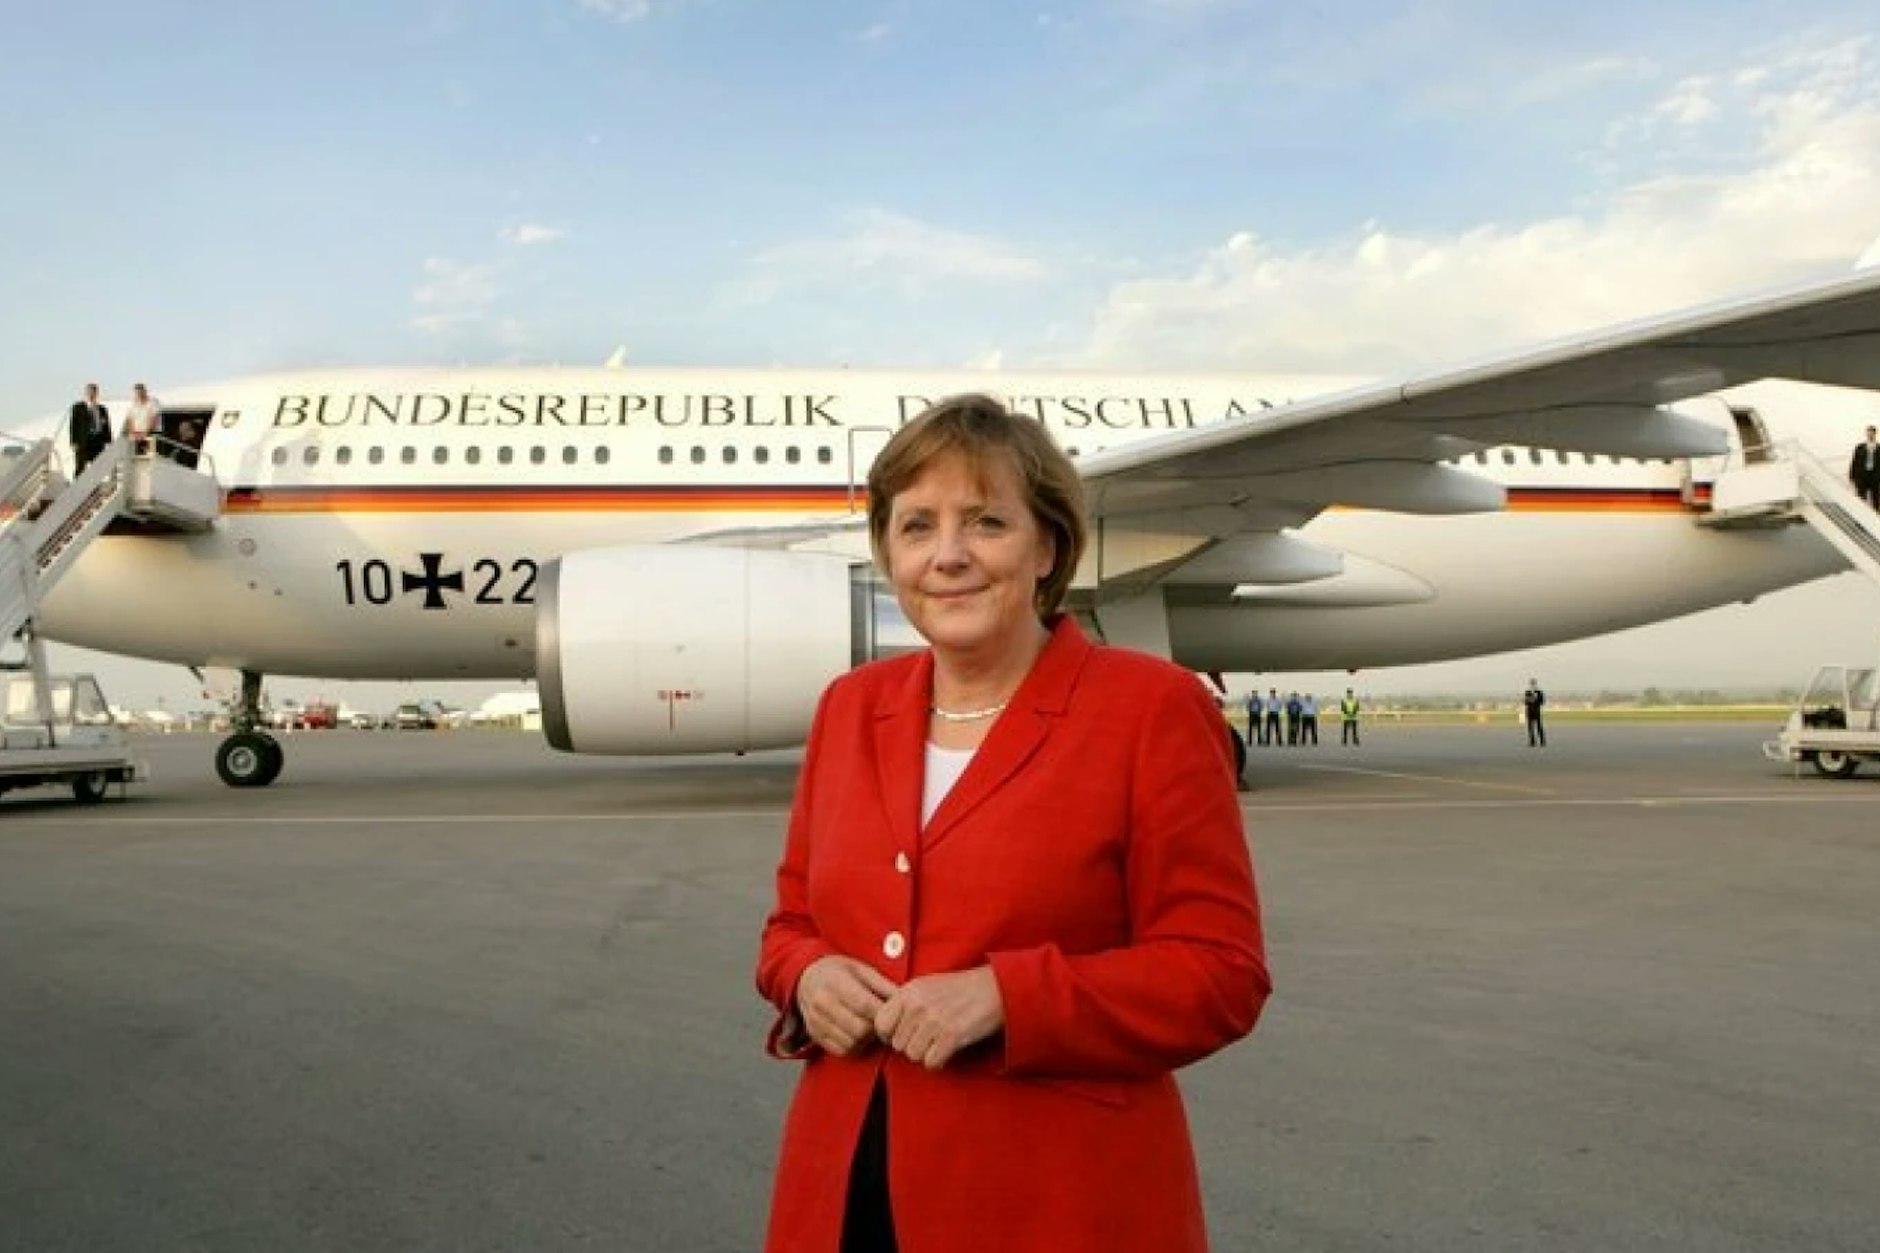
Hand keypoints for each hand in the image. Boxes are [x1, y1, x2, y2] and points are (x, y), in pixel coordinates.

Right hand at [795, 956, 898, 1056]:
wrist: (806, 977)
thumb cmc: (839, 971)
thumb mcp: (861, 969)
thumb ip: (882, 985)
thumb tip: (906, 999)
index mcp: (835, 983)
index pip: (864, 1005)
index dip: (884, 1014)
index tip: (895, 1014)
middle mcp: (823, 1004)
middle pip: (860, 1028)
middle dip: (877, 1028)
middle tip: (883, 1021)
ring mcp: (816, 1021)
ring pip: (852, 1042)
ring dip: (867, 1039)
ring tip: (870, 1026)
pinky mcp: (815, 1035)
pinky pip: (841, 1050)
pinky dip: (855, 1046)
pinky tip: (858, 1034)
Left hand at [874, 967, 1004, 1070]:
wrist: (995, 988)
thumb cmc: (960, 989)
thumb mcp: (926, 986)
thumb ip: (904, 1003)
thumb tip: (884, 1029)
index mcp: (908, 991)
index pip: (880, 1024)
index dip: (890, 1034)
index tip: (904, 1034)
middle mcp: (917, 1005)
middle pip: (897, 1044)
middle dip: (912, 1044)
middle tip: (929, 1037)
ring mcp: (934, 1020)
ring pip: (913, 1055)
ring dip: (926, 1053)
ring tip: (940, 1040)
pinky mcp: (951, 1036)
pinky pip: (931, 1063)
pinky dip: (939, 1061)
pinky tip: (948, 1049)